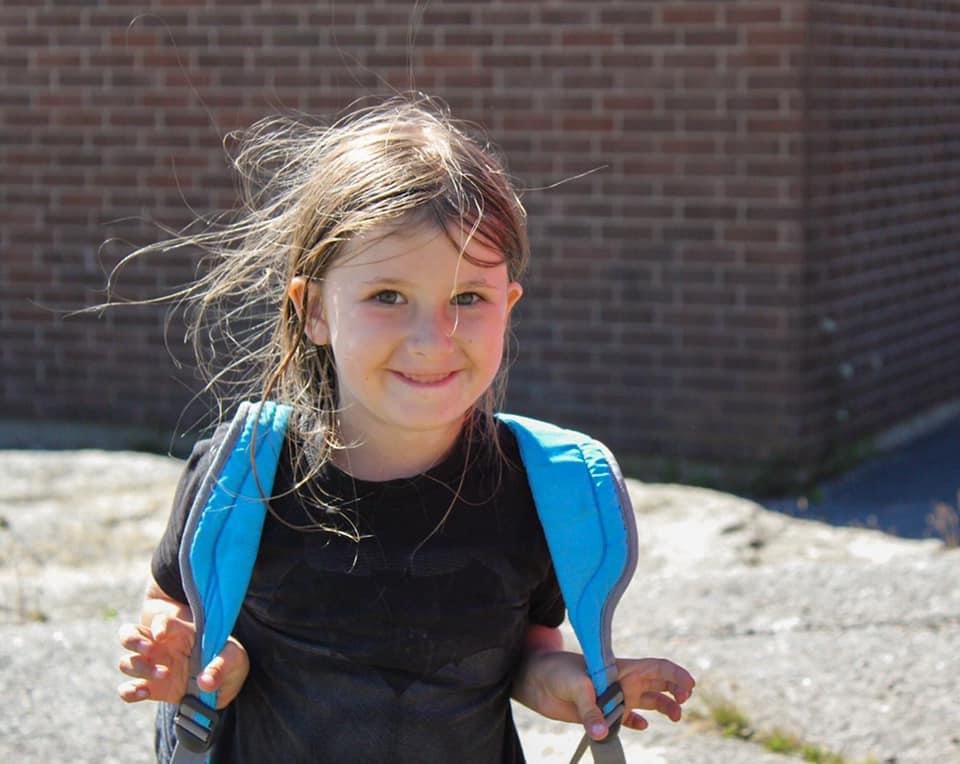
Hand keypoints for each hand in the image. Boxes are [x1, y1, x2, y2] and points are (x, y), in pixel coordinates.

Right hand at [117, 613, 249, 709]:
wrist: (226, 684)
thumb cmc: (229, 661)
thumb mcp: (233, 659)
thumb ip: (221, 666)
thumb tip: (206, 681)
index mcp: (180, 632)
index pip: (160, 621)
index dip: (157, 625)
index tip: (161, 635)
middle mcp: (161, 646)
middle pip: (129, 634)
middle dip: (133, 640)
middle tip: (149, 649)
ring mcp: (152, 666)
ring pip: (126, 662)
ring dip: (138, 668)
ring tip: (164, 674)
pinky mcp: (150, 688)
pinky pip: (127, 689)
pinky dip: (129, 691)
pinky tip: (144, 693)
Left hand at [518, 651, 694, 741]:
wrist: (535, 679)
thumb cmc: (556, 671)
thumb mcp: (575, 685)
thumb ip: (589, 709)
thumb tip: (602, 733)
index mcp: (621, 668)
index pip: (656, 667)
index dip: (676, 674)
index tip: (689, 688)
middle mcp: (622, 682)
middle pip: (659, 683)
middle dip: (676, 690)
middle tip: (682, 703)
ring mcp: (614, 697)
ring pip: (648, 702)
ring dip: (664, 708)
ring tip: (674, 718)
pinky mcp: (603, 713)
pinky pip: (627, 719)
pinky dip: (637, 723)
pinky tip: (643, 726)